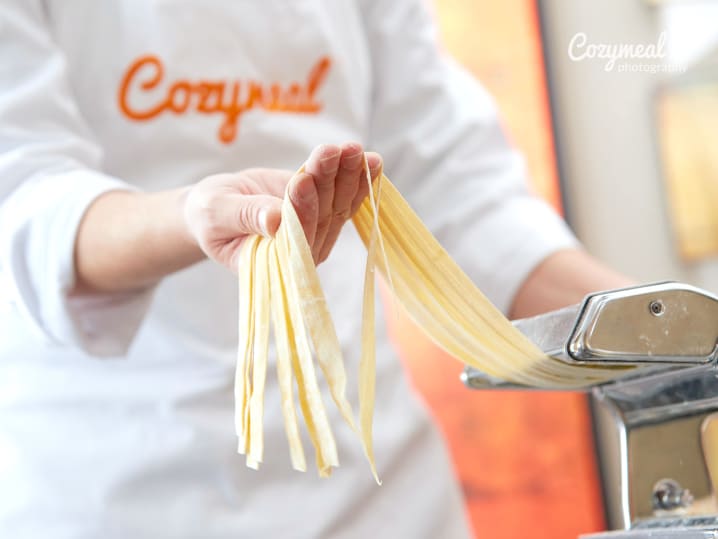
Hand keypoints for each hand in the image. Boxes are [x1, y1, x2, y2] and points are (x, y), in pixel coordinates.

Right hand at [183, 143, 381, 270]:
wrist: (219, 205)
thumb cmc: (210, 214)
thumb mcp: (216, 213)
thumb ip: (244, 216)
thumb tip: (274, 221)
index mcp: (272, 263)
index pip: (295, 240)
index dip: (302, 211)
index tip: (303, 180)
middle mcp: (301, 252)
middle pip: (322, 218)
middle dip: (329, 183)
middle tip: (333, 152)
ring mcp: (316, 232)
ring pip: (338, 204)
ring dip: (347, 175)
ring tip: (352, 149)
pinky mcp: (323, 211)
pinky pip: (345, 195)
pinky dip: (358, 176)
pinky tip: (370, 160)